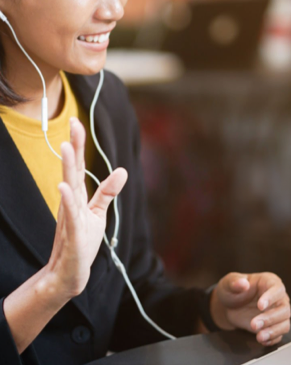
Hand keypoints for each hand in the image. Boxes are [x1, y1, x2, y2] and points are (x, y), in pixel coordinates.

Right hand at [46, 118, 127, 299]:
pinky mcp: (72, 233)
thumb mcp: (98, 213)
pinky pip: (70, 214)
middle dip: (73, 147)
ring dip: (67, 167)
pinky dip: (67, 200)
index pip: (77, 166)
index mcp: (77, 195)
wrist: (70, 273)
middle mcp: (70, 201)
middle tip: (72, 124)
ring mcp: (70, 216)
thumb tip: (123, 170)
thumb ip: (107, 192)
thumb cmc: (82, 242)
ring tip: (65, 147)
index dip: (78, 144)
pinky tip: (63, 187)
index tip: (76, 122)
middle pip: (72, 170)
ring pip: (69, 187)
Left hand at [210, 273, 290, 346]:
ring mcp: (277, 312)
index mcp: (269, 281)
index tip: (260, 306)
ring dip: (273, 331)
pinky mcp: (274, 325)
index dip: (271, 297)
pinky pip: (280, 334)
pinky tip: (262, 340)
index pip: (277, 288)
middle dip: (270, 318)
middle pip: (284, 308)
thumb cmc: (232, 290)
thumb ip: (234, 282)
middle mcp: (277, 297)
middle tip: (254, 324)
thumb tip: (243, 283)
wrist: (229, 307)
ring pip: (284, 322)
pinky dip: (272, 338)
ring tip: (259, 336)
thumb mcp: (228, 283)